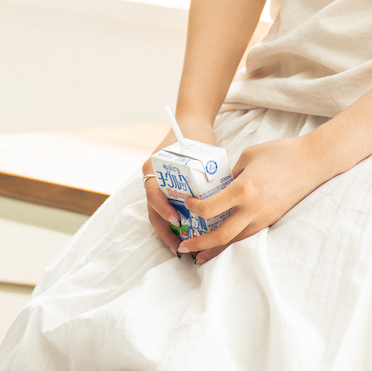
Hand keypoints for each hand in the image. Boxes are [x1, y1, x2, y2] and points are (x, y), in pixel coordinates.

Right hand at [142, 118, 216, 255]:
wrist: (191, 123)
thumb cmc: (195, 136)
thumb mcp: (197, 152)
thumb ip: (202, 170)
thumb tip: (220, 196)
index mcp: (153, 167)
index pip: (152, 193)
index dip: (163, 209)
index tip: (177, 220)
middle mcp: (151, 178)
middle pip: (153, 210)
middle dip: (164, 230)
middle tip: (178, 246)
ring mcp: (156, 184)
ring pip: (158, 213)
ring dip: (168, 230)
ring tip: (180, 247)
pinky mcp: (165, 189)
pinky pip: (166, 209)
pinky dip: (173, 223)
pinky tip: (185, 235)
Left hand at [179, 134, 326, 265]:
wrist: (314, 161)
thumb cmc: (281, 153)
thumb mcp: (248, 157)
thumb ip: (231, 175)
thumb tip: (219, 189)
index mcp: (243, 189)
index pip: (210, 208)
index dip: (194, 210)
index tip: (188, 205)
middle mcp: (253, 208)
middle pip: (221, 235)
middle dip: (200, 244)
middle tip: (184, 248)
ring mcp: (265, 217)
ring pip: (236, 241)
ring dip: (216, 249)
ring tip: (200, 255)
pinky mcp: (273, 219)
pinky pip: (249, 235)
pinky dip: (234, 242)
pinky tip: (225, 244)